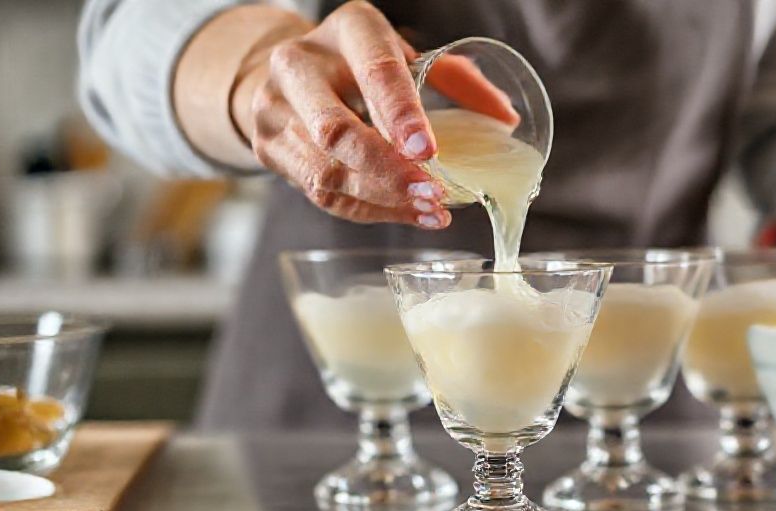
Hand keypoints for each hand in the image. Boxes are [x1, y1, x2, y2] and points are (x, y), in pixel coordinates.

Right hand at [232, 1, 516, 227]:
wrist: (287, 72)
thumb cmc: (361, 64)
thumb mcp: (405, 55)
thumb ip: (455, 81)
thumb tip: (506, 119)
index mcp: (347, 31)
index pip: (374, 71)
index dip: (401, 113)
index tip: (430, 149)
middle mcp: (299, 65)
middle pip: (336, 130)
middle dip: (389, 170)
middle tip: (435, 194)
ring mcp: (274, 110)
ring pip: (328, 172)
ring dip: (384, 200)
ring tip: (431, 210)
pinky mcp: (268, 149)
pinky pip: (322, 194)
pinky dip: (370, 211)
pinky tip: (407, 215)